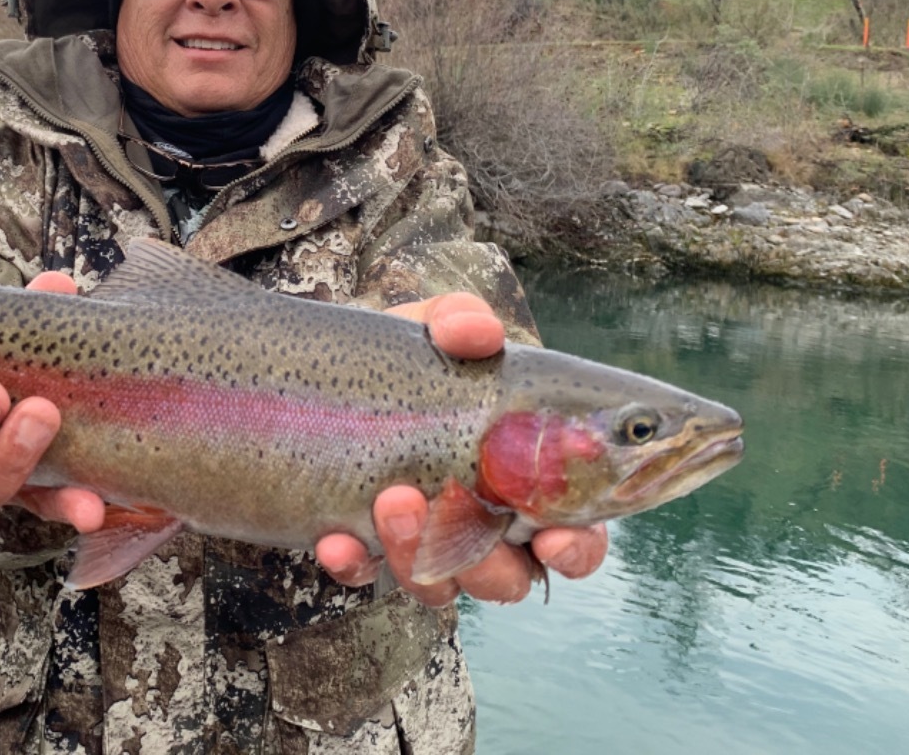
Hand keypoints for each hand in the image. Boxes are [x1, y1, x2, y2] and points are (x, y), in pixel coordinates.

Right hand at [0, 271, 103, 531]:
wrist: (53, 395)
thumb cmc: (1, 354)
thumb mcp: (2, 328)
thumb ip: (19, 310)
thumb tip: (54, 286)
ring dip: (7, 460)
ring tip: (42, 413)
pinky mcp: (27, 500)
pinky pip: (43, 510)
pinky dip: (66, 507)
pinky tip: (89, 507)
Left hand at [315, 292, 608, 604]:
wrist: (333, 367)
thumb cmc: (414, 354)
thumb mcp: (439, 327)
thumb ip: (464, 321)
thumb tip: (481, 334)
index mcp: (526, 482)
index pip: (575, 538)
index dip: (575, 549)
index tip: (554, 538)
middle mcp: (483, 526)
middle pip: (507, 579)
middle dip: (486, 563)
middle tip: (450, 507)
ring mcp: (424, 542)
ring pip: (439, 587)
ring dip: (417, 555)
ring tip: (391, 500)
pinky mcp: (365, 546)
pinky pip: (363, 574)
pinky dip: (353, 563)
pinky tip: (335, 540)